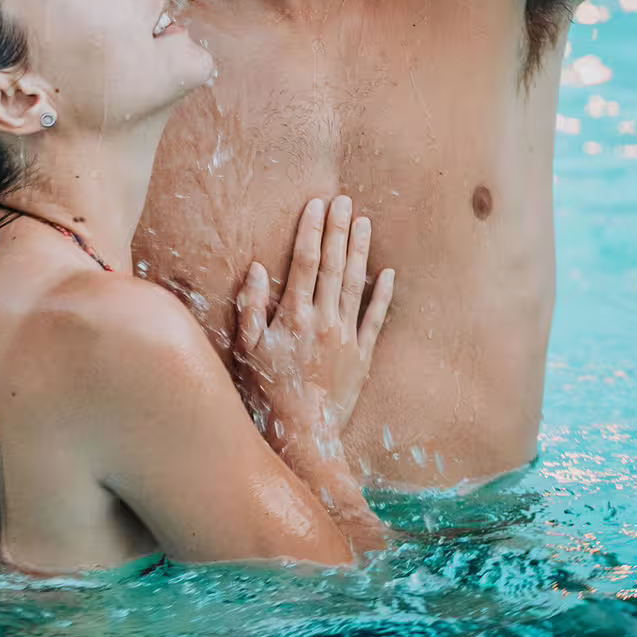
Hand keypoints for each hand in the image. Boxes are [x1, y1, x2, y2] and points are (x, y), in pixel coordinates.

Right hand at [233, 196, 393, 453]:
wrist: (304, 435)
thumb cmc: (268, 390)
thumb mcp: (248, 348)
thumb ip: (251, 306)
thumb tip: (258, 268)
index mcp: (294, 315)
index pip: (305, 262)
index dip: (311, 231)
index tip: (317, 205)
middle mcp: (323, 320)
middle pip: (333, 265)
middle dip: (339, 230)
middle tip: (345, 201)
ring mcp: (346, 337)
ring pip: (356, 284)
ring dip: (360, 251)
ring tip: (364, 223)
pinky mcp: (362, 355)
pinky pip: (375, 318)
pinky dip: (382, 295)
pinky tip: (388, 273)